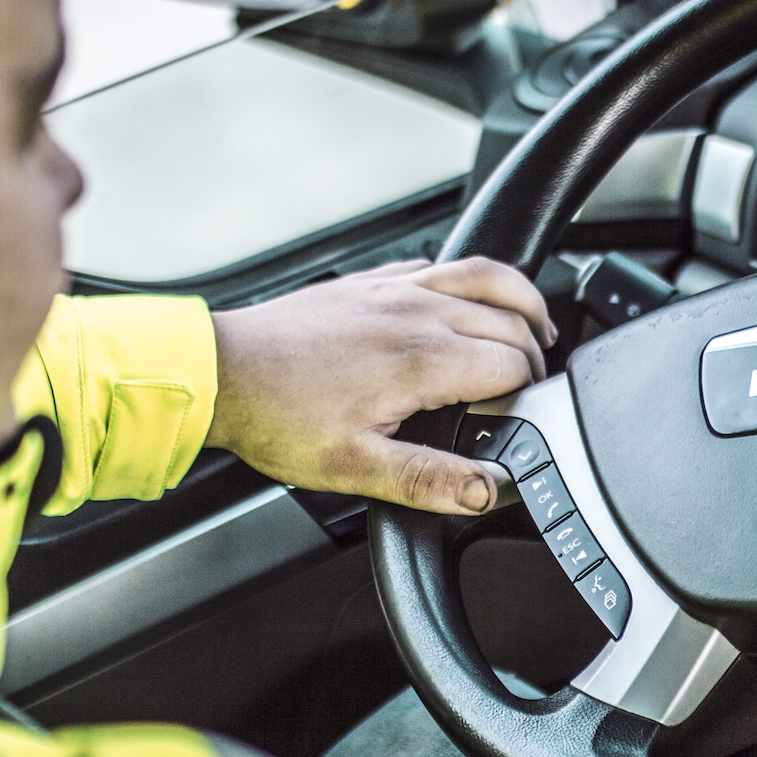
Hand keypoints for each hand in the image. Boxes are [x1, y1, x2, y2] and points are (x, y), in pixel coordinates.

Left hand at [205, 258, 554, 514]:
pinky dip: (473, 282)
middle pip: (511, 321)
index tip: (522, 418)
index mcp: (421, 360)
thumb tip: (486, 490)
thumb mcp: (355, 468)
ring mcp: (394, 289)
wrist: (220, 371)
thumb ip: (430, 480)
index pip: (513, 366)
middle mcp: (416, 312)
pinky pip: (442, 266)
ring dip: (522, 301)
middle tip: (532, 389)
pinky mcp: (373, 280)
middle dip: (535, 354)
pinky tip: (469, 303)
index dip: (530, 395)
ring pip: (486, 276)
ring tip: (537, 328)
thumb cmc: (277, 416)